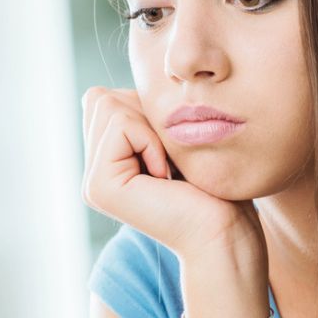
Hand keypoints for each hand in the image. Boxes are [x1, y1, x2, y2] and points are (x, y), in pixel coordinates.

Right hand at [80, 87, 265, 261]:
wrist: (225, 229)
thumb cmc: (212, 184)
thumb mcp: (170, 135)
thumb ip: (139, 113)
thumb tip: (115, 89)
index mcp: (106, 162)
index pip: (104, 99)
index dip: (145, 108)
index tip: (170, 149)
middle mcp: (93, 174)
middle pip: (101, 99)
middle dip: (144, 115)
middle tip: (169, 159)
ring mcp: (93, 183)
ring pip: (107, 106)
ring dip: (149, 128)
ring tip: (167, 167)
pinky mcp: (100, 187)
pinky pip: (121, 125)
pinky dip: (151, 140)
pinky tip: (165, 175)